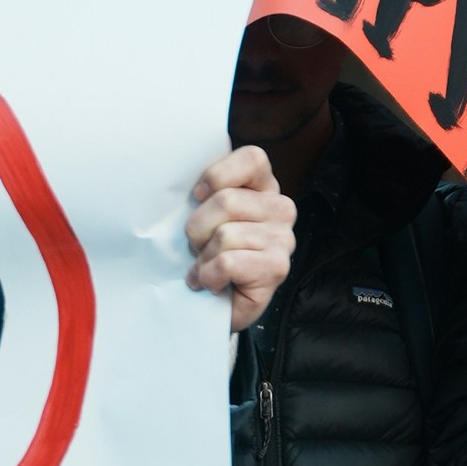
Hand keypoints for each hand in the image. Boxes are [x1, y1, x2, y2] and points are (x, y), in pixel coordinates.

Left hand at [186, 145, 295, 332]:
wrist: (212, 306)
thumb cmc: (205, 254)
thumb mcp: (203, 214)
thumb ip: (205, 192)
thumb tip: (183, 180)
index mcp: (264, 188)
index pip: (253, 159)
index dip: (216, 176)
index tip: (196, 197)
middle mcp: (281, 210)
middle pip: (227, 200)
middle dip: (198, 228)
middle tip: (198, 247)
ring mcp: (283, 239)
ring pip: (225, 234)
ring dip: (203, 257)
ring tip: (205, 268)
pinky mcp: (277, 268)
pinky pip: (229, 262)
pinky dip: (210, 275)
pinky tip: (211, 283)